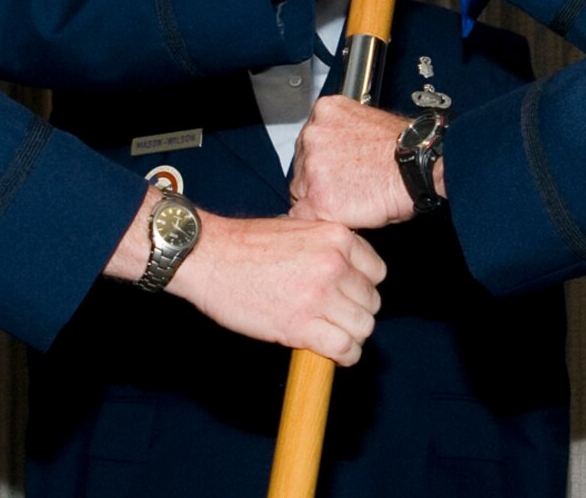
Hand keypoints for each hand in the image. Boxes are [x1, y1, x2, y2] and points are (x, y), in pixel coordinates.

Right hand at [167, 212, 385, 365]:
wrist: (208, 257)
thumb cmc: (244, 244)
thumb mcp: (297, 230)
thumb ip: (326, 248)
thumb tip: (345, 273)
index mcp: (336, 237)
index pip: (377, 272)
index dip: (363, 287)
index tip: (349, 296)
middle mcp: (334, 265)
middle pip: (372, 302)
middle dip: (357, 313)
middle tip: (336, 319)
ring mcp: (320, 296)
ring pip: (363, 327)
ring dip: (351, 336)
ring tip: (333, 336)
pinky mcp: (302, 326)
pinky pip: (344, 349)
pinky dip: (343, 356)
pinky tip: (332, 353)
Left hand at [289, 96, 422, 230]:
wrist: (420, 166)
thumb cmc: (405, 149)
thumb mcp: (366, 125)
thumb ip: (341, 135)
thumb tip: (334, 153)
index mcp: (325, 111)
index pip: (307, 142)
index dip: (322, 162)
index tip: (334, 170)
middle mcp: (312, 135)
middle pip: (300, 166)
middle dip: (318, 180)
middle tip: (346, 186)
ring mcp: (311, 166)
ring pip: (300, 192)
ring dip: (320, 199)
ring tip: (350, 198)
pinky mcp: (317, 197)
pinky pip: (305, 215)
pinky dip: (322, 218)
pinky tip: (345, 212)